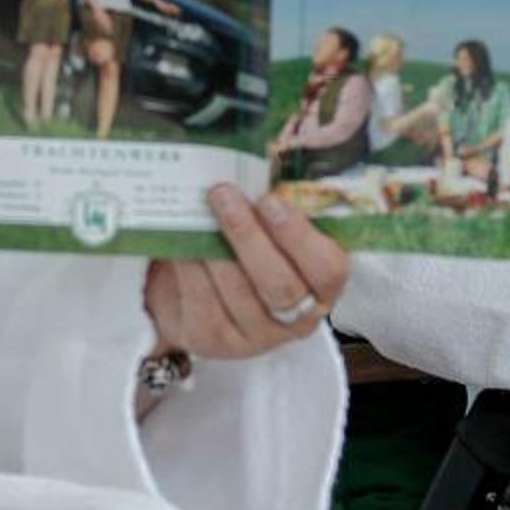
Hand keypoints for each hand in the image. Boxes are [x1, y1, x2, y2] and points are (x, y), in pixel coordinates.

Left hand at [144, 185, 349, 361]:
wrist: (198, 295)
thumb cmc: (247, 251)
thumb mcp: (271, 232)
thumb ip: (276, 210)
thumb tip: (254, 166)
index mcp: (322, 287)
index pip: (329, 270)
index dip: (300, 237)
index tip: (270, 200)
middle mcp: (296, 319)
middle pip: (279, 285)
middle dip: (249, 237)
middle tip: (223, 194)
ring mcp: (254, 337)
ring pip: (238, 293)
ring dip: (214, 247)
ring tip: (198, 210)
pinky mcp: (212, 342)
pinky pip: (202, 302)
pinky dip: (190, 268)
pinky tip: (180, 241)